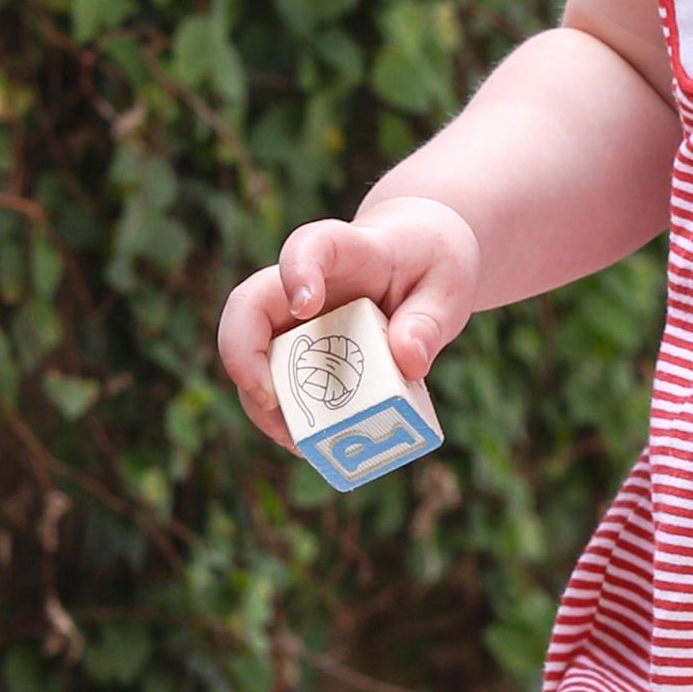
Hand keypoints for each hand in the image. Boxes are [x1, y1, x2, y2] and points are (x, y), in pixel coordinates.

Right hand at [216, 194, 481, 443]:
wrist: (419, 258)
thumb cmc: (430, 263)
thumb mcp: (448, 285)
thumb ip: (430, 321)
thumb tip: (409, 361)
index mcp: (345, 251)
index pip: (308, 247)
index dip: (297, 273)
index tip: (305, 305)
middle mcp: (303, 283)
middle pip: (248, 307)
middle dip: (244, 356)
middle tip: (270, 399)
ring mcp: (294, 320)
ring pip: (252, 355)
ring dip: (262, 403)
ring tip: (298, 442)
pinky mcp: (299, 353)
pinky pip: (278, 385)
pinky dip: (287, 418)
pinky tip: (312, 444)